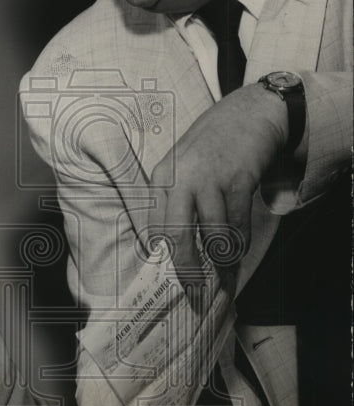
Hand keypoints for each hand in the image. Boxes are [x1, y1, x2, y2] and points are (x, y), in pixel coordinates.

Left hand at [148, 82, 286, 291]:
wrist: (250, 113)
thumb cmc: (213, 147)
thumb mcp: (182, 168)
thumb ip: (174, 201)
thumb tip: (169, 248)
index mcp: (161, 178)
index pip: (155, 229)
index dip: (163, 259)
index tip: (169, 280)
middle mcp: (180, 179)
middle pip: (177, 238)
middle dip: (187, 271)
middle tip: (194, 292)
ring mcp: (210, 178)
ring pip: (213, 236)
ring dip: (221, 261)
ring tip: (224, 276)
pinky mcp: (238, 179)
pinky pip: (238, 224)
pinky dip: (239, 243)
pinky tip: (239, 250)